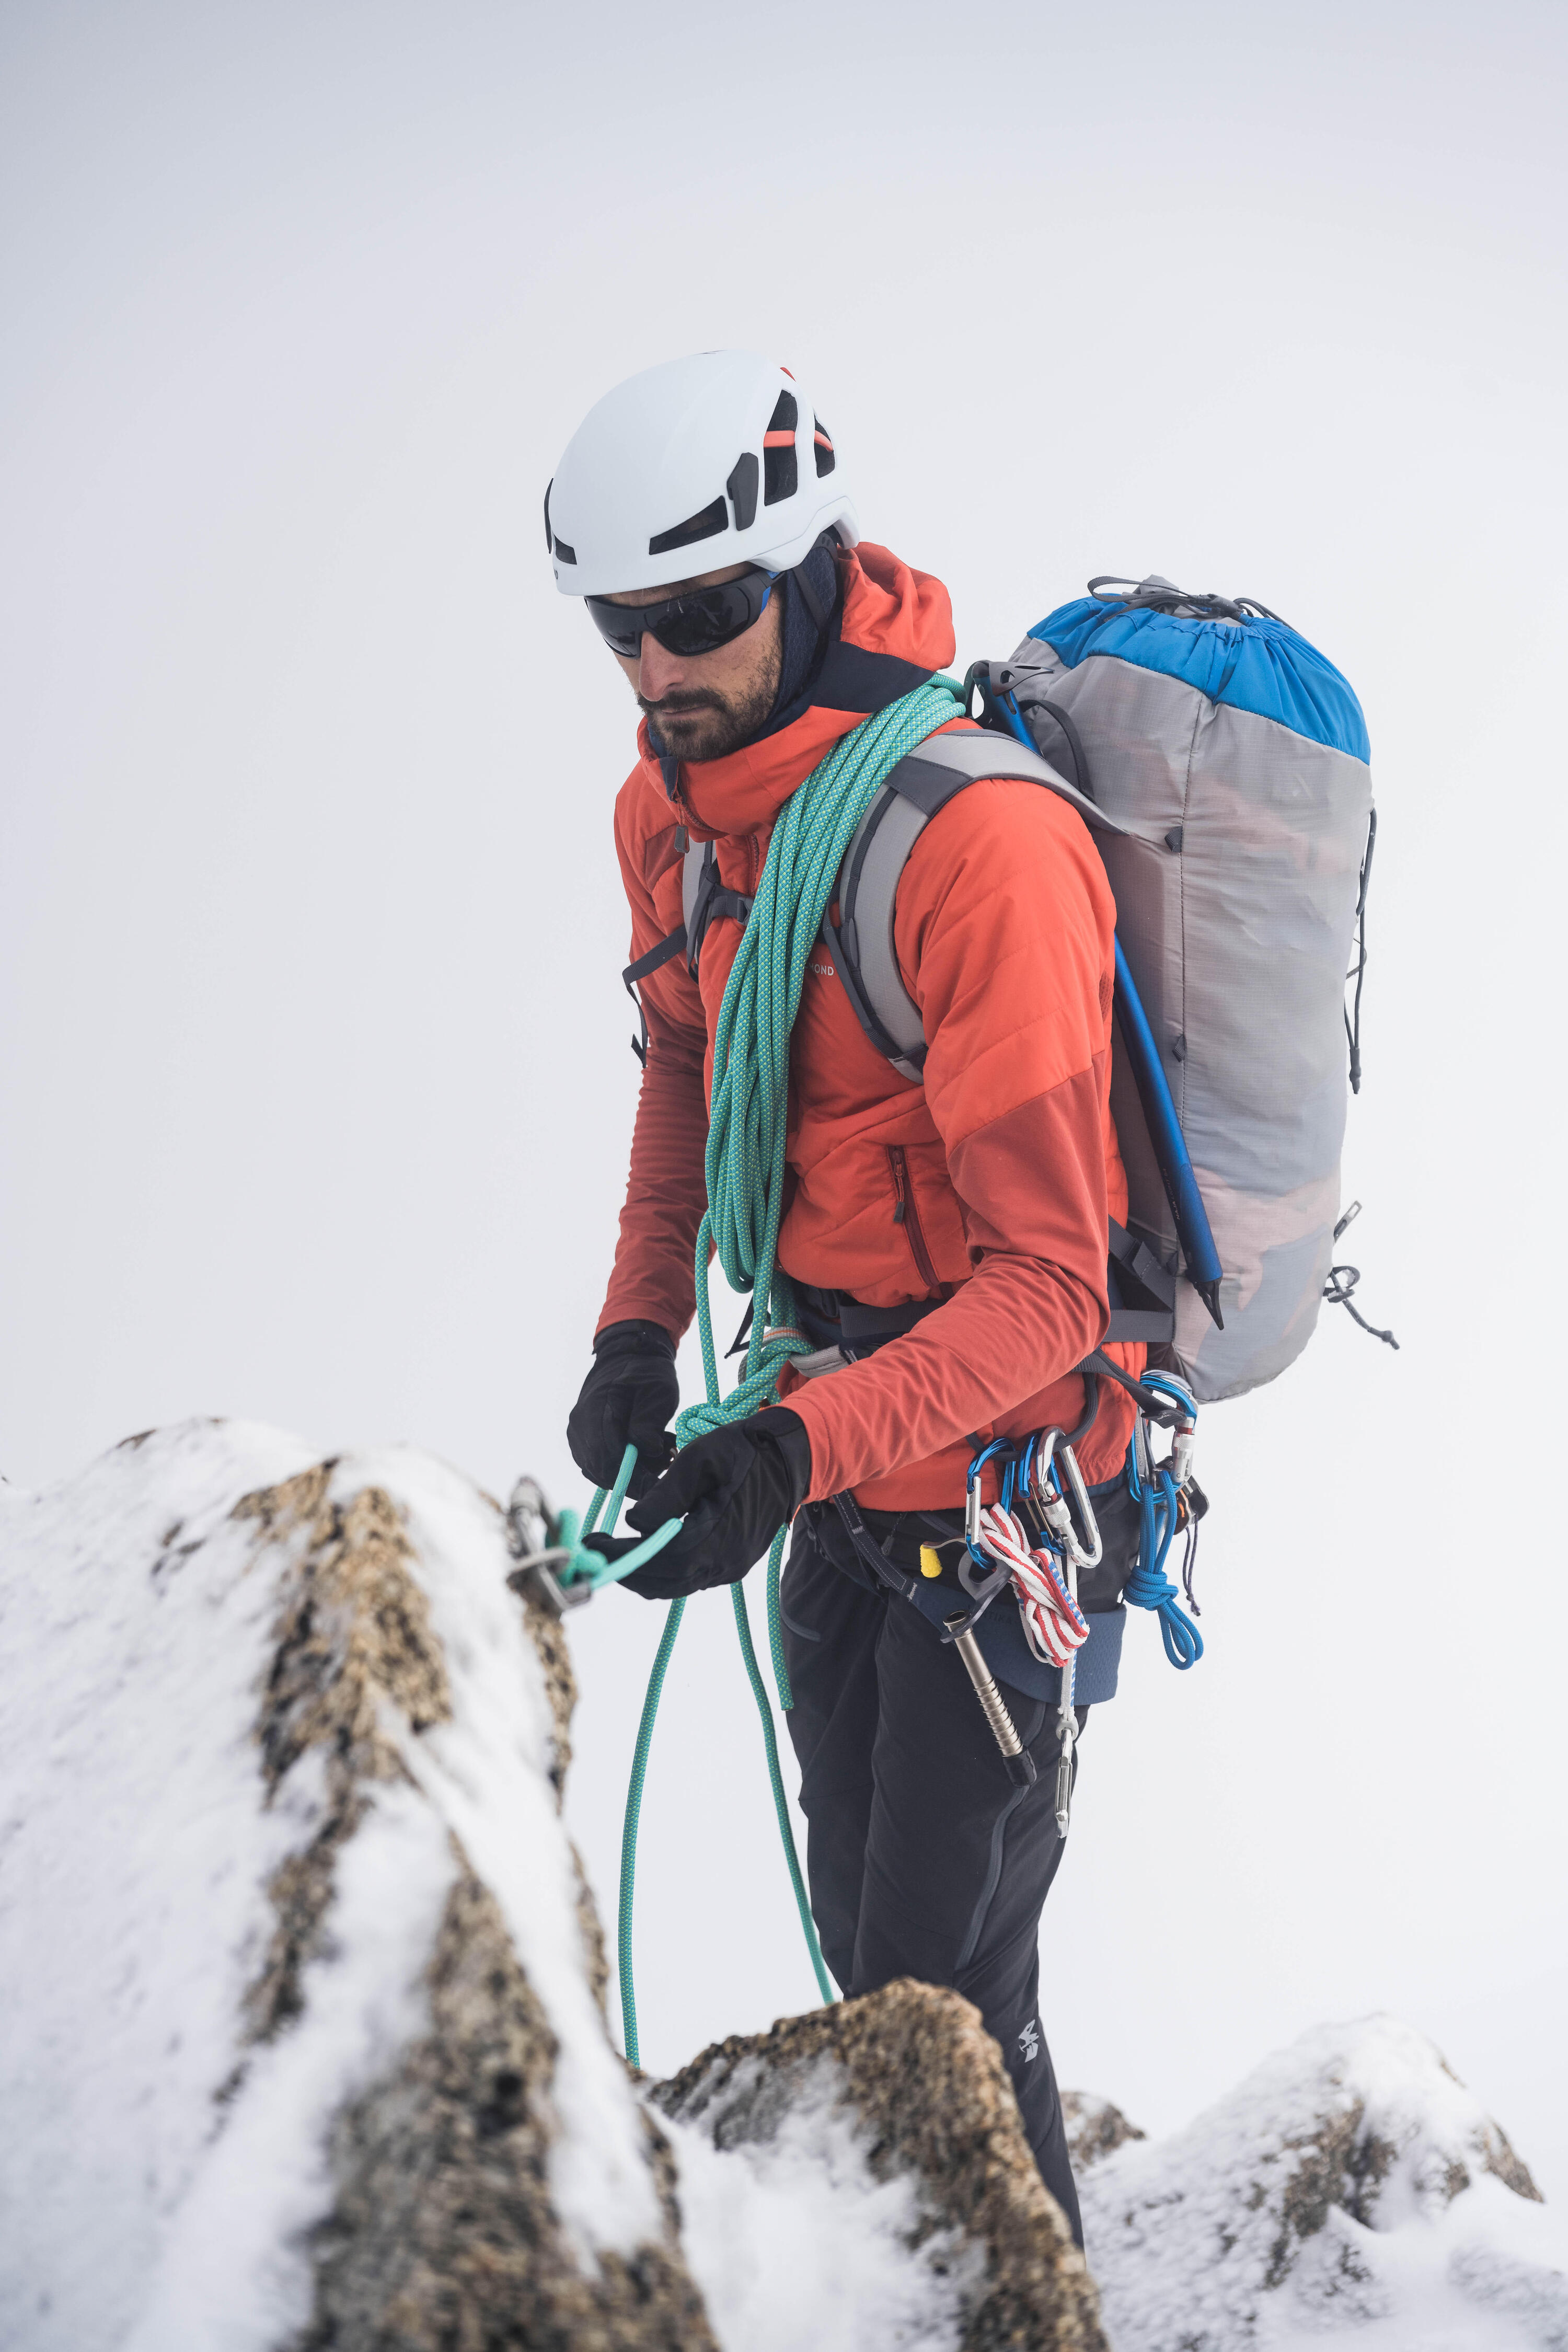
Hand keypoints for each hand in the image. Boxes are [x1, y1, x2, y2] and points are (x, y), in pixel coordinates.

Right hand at [566, 1321, 678, 1499]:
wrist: (628, 1356)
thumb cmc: (646, 1372)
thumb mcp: (658, 1391)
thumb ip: (649, 1421)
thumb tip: (645, 1450)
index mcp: (596, 1410)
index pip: (608, 1457)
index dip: (632, 1477)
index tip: (657, 1485)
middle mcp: (579, 1426)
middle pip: (600, 1469)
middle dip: (633, 1477)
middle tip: (663, 1466)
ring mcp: (577, 1433)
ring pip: (598, 1471)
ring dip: (629, 1472)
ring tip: (658, 1456)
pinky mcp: (582, 1439)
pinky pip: (598, 1464)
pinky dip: (621, 1466)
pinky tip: (643, 1453)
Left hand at [585, 1410, 811, 1599]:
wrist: (786, 1462)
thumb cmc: (743, 1452)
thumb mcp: (702, 1458)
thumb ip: (667, 1492)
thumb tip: (634, 1523)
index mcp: (719, 1534)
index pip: (662, 1559)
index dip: (624, 1556)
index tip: (593, 1544)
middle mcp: (726, 1561)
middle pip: (664, 1582)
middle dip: (625, 1569)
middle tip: (594, 1551)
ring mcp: (730, 1568)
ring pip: (674, 1585)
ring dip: (641, 1572)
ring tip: (612, 1550)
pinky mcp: (731, 1567)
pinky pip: (688, 1579)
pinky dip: (661, 1571)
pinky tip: (644, 1549)